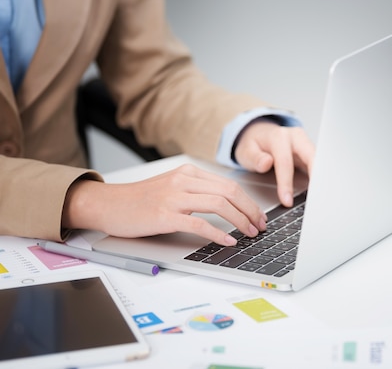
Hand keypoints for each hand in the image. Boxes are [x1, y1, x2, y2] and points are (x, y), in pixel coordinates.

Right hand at [61, 164, 266, 245]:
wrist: (109, 204)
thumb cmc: (141, 200)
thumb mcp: (173, 186)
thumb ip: (197, 190)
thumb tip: (228, 204)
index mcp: (189, 173)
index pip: (229, 184)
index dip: (249, 201)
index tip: (258, 215)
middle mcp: (184, 181)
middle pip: (230, 192)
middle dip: (250, 211)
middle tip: (260, 226)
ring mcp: (174, 197)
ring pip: (220, 205)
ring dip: (240, 221)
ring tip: (250, 233)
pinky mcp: (165, 215)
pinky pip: (200, 224)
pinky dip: (219, 233)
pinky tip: (229, 241)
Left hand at [233, 119, 314, 206]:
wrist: (259, 134)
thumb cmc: (253, 144)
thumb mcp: (246, 151)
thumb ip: (254, 158)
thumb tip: (266, 163)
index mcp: (278, 137)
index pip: (285, 162)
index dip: (286, 183)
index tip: (287, 200)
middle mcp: (295, 137)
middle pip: (310, 156)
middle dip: (314, 177)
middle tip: (315, 197)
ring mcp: (305, 143)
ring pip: (318, 160)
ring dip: (320, 178)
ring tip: (320, 197)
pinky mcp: (310, 151)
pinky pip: (318, 164)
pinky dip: (319, 177)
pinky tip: (318, 190)